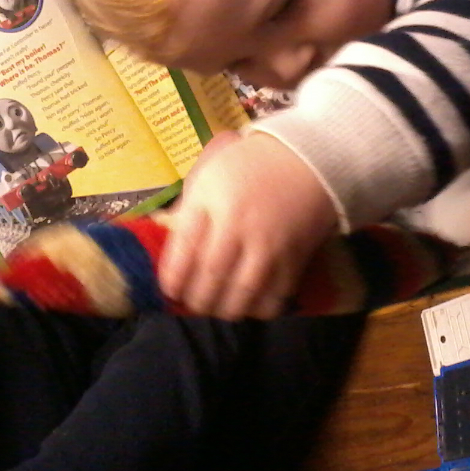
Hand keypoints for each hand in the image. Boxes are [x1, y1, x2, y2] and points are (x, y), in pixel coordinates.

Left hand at [161, 132, 337, 319]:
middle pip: (212, 276)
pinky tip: (249, 304)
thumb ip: (187, 211)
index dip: (173, 277)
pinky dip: (257, 309)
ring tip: (217, 307)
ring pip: (243, 293)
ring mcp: (270, 246)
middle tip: (192, 303)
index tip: (170, 289)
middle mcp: (241, 226)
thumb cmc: (247, 167)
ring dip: (224, 309)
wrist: (304, 161)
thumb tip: (165, 241)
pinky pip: (274, 298)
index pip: (185, 249)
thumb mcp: (208, 177)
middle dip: (197, 299)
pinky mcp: (294, 260)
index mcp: (214, 202)